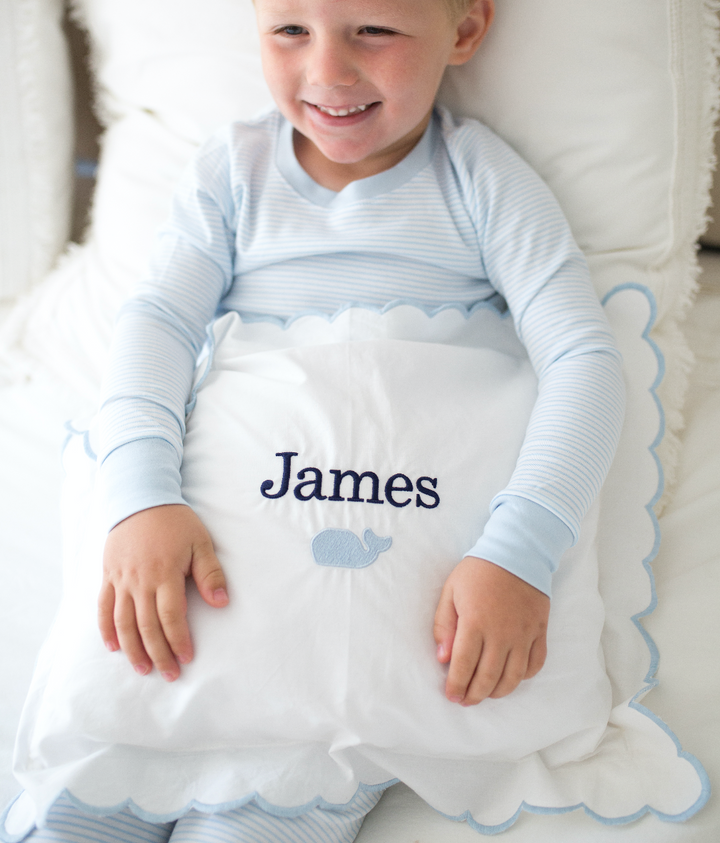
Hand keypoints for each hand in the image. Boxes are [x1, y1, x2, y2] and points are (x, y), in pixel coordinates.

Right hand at [98, 504, 227, 680]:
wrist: (140, 498)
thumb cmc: (175, 521)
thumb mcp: (200, 542)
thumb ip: (210, 573)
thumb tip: (222, 602)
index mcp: (165, 573)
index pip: (171, 616)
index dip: (178, 640)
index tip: (186, 657)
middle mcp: (140, 581)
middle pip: (146, 626)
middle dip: (159, 653)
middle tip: (169, 674)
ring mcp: (121, 579)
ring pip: (123, 622)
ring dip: (133, 649)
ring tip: (143, 668)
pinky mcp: (108, 575)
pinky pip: (104, 607)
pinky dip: (107, 629)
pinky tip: (114, 647)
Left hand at [433, 557, 548, 704]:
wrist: (516, 551)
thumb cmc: (478, 571)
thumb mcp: (451, 591)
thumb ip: (444, 626)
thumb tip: (442, 658)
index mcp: (475, 623)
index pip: (464, 666)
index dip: (456, 686)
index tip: (451, 695)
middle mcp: (501, 633)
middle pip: (488, 677)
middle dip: (474, 695)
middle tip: (465, 700)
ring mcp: (523, 634)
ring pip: (513, 677)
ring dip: (498, 692)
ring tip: (486, 694)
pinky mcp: (540, 631)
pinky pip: (535, 664)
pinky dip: (523, 677)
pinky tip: (511, 677)